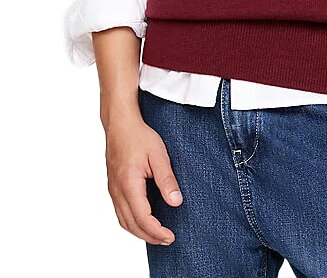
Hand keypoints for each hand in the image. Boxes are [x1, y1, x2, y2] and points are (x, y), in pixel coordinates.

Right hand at [104, 114, 182, 244]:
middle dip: (149, 236)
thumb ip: (167, 180)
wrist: (120, 124)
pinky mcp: (113, 186)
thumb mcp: (159, 155)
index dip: (156, 231)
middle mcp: (117, 190)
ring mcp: (113, 189)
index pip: (142, 218)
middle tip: (167, 239)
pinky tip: (143, 220)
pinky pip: (120, 211)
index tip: (170, 236)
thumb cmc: (139, 136)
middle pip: (131, 224)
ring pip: (123, 220)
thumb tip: (176, 202)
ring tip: (157, 234)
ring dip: (139, 231)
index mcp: (128, 184)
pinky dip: (132, 222)